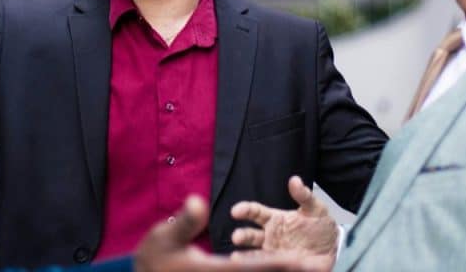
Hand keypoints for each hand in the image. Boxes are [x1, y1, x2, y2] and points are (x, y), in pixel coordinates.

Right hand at [135, 196, 311, 271]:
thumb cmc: (152, 258)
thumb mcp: (163, 236)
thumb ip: (185, 220)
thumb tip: (198, 200)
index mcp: (212, 270)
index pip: (253, 267)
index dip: (278, 264)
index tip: (301, 261)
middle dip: (284, 271)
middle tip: (313, 266)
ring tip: (301, 268)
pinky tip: (272, 270)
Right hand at [230, 176, 338, 271]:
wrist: (332, 247)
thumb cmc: (319, 225)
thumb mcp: (315, 208)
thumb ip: (304, 195)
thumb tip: (295, 180)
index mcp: (275, 219)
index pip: (254, 212)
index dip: (245, 210)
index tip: (236, 211)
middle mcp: (270, 236)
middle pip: (250, 235)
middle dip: (242, 236)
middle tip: (237, 237)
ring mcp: (274, 252)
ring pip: (256, 254)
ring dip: (247, 257)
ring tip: (237, 259)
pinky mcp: (280, 265)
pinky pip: (270, 267)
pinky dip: (263, 267)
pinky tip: (259, 268)